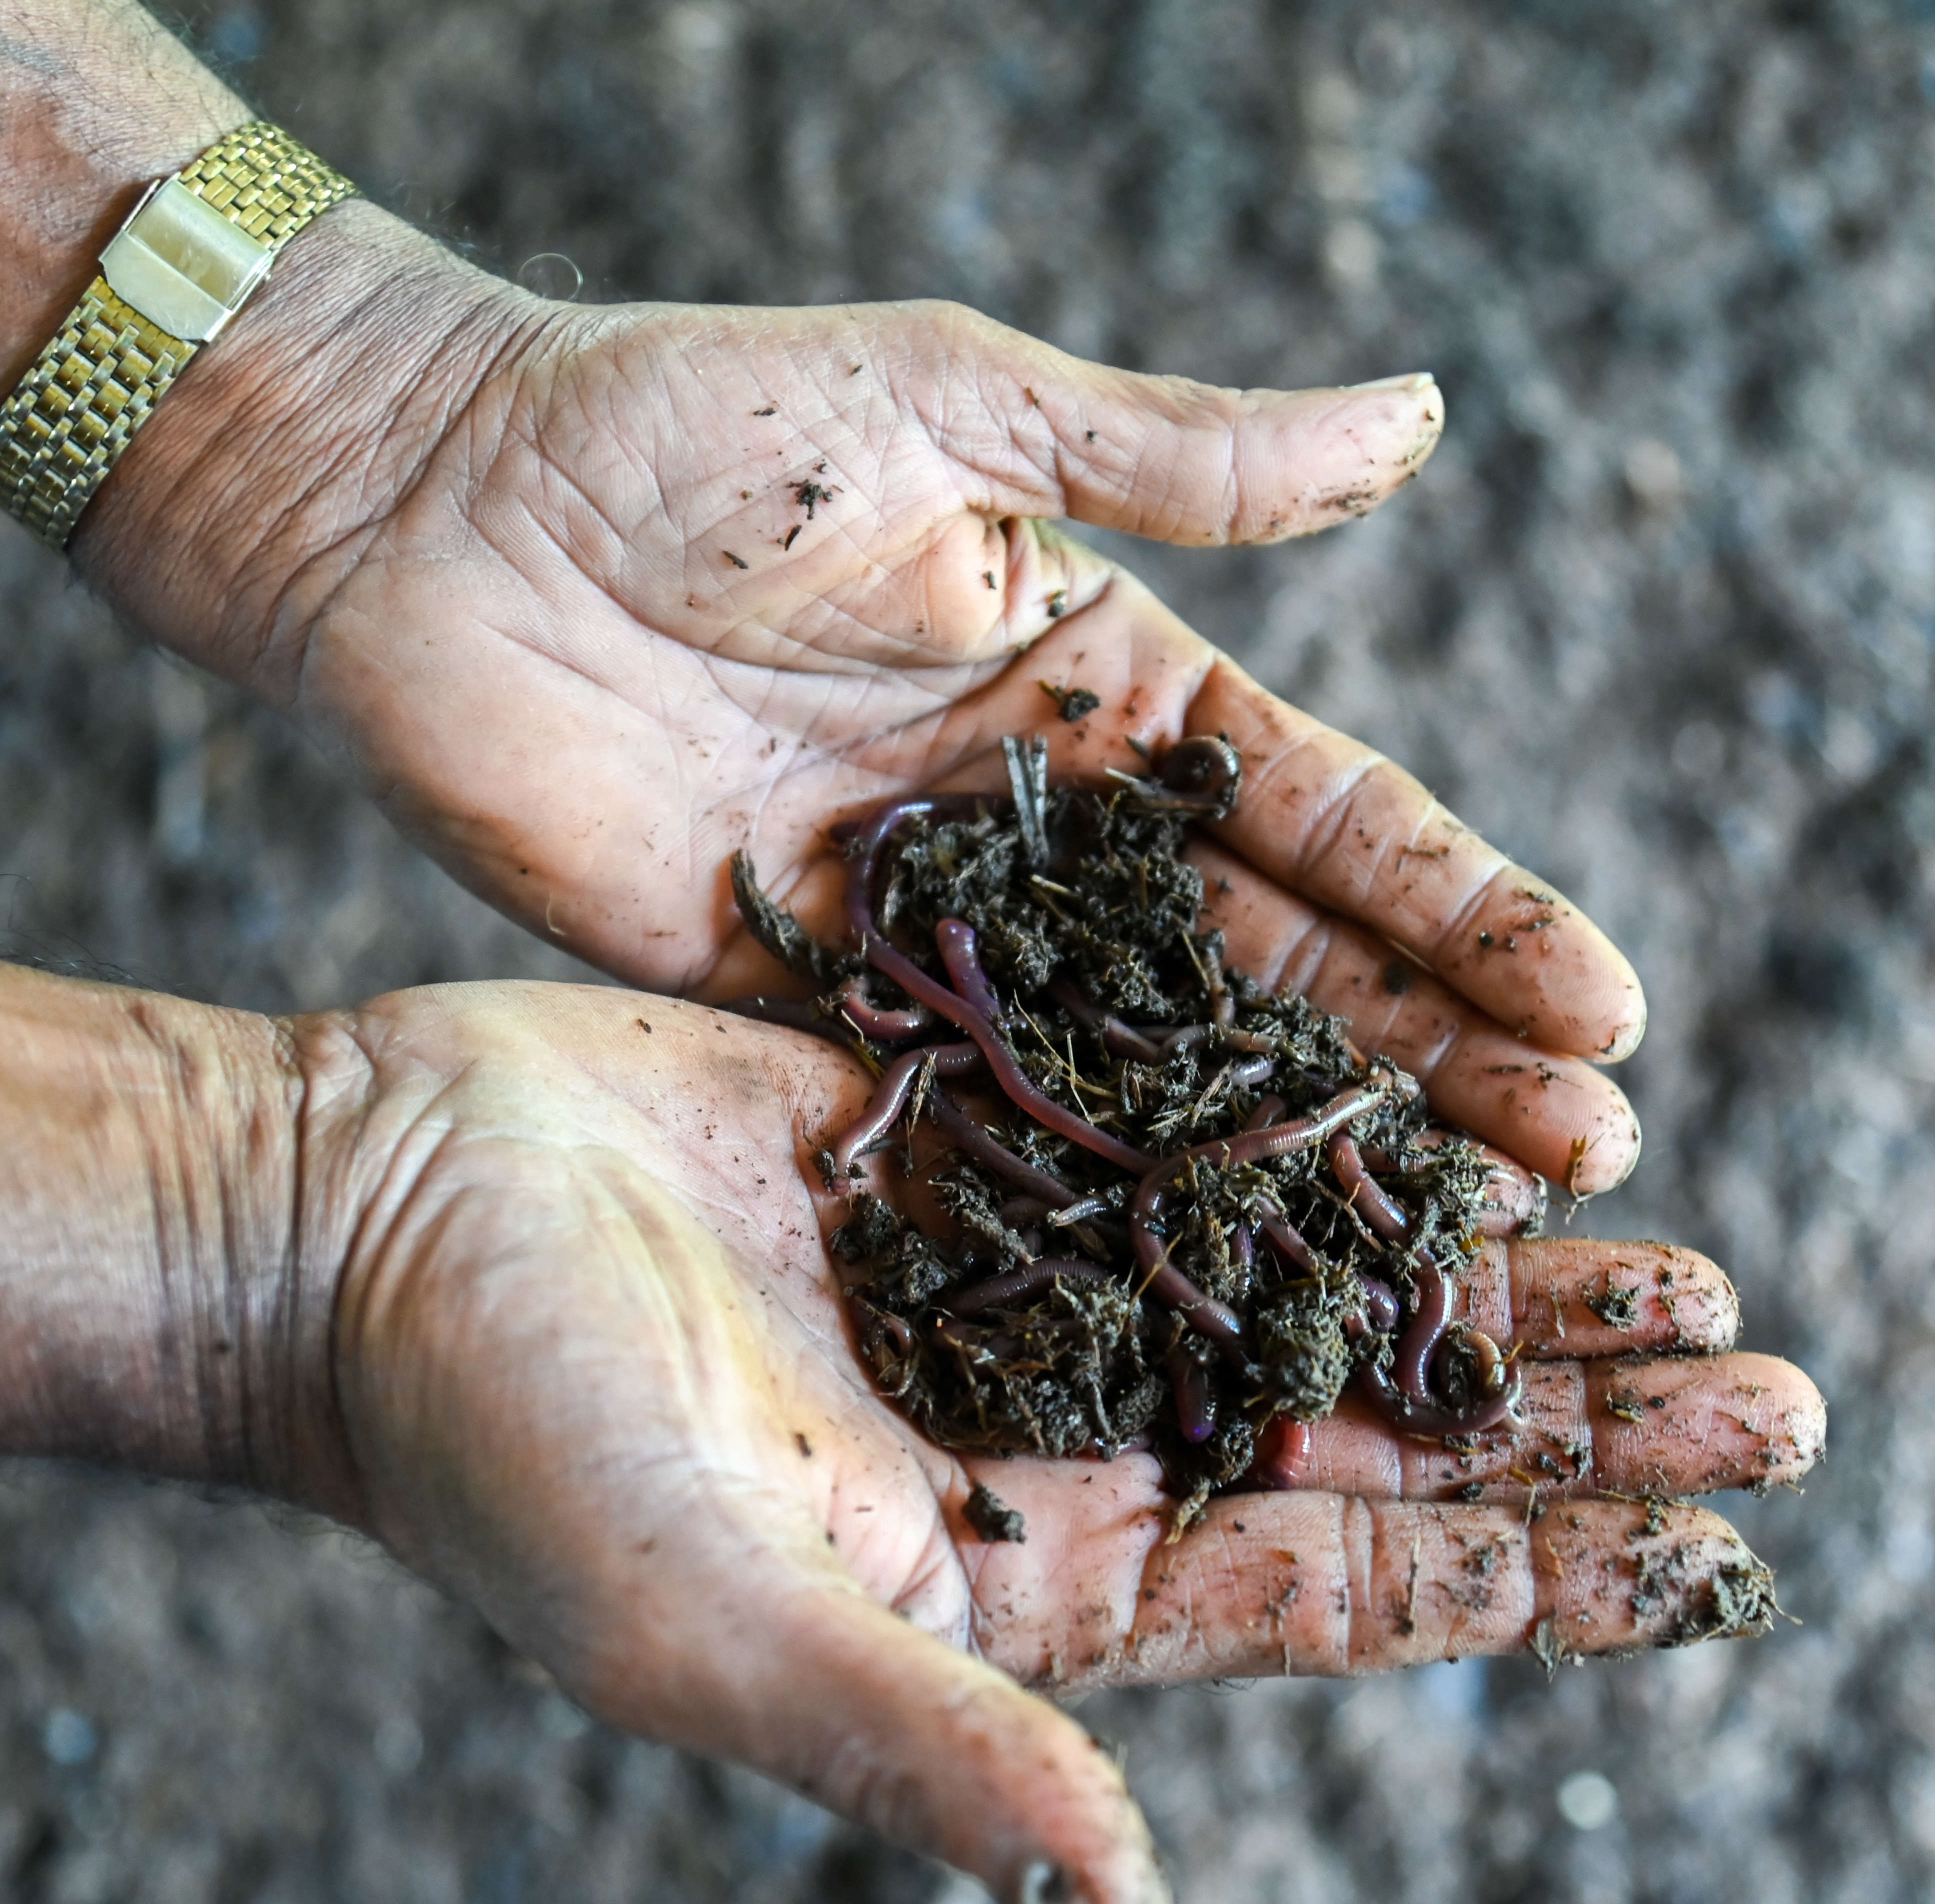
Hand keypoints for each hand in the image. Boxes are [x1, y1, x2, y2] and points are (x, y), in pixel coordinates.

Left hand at [87, 208, 1644, 1194]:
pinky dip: (1085, 1182)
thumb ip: (1181, 459)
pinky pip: (978, 1104)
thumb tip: (1418, 420)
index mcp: (1103, 689)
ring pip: (1147, 1057)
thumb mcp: (956, 409)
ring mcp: (942, 933)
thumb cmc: (684, 432)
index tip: (1596, 1004)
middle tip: (1577, 1153)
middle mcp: (1046, 830)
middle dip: (1425, 1055)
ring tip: (1450, 1226)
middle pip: (1269, 963)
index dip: (1465, 912)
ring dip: (1287, 1140)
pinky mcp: (817, 1003)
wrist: (440, 523)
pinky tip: (1197, 1257)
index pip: (1325, 819)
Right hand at [290, 983, 1820, 1903]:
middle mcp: (1036, 1423)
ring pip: (1291, 1271)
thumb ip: (909, 1737)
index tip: (1706, 1542)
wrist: (369, 1225)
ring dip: (1464, 1266)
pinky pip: (1170, 1129)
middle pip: (1349, 1420)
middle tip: (1763, 1376)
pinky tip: (1432, 1103)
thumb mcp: (704, 1609)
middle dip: (1551, 1408)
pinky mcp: (953, 1133)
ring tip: (1657, 1244)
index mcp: (1010, 1567)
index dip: (1516, 1567)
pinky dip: (1306, 1124)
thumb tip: (1106, 1899)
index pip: (1324, 1578)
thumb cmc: (501, 1438)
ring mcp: (1003, 1267)